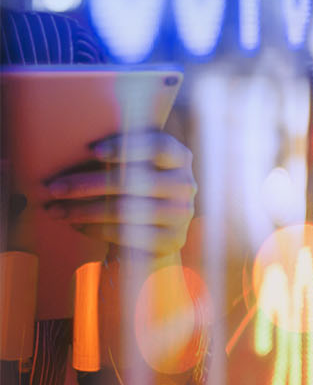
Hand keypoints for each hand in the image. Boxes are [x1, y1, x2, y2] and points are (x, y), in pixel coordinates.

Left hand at [42, 130, 195, 258]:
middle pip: (136, 181)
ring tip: (57, 210)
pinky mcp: (172, 239)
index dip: (127, 148)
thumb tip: (70, 145)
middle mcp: (185, 184)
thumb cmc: (137, 190)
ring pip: (127, 210)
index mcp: (179, 157)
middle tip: (54, 188)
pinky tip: (78, 226)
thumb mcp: (136, 166)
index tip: (92, 151)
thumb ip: (120, 155)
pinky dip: (97, 230)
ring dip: (85, 210)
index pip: (158, 147)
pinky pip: (128, 235)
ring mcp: (181, 213)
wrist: (158, 233)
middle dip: (87, 184)